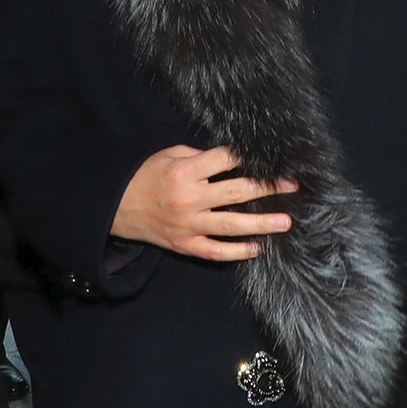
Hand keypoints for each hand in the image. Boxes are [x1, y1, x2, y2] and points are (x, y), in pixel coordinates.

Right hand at [111, 144, 294, 260]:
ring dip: (260, 224)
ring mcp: (188, 225)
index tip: (272, 158)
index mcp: (185, 172)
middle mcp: (189, 199)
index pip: (226, 161)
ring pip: (230, 226)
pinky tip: (257, 249)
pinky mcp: (184, 245)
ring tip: (285, 222)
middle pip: (236, 193)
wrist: (115, 207)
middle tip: (291, 187)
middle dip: (267, 188)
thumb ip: (200, 156)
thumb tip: (232, 160)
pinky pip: (214, 251)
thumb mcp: (169, 155)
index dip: (250, 158)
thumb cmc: (144, 176)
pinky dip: (236, 252)